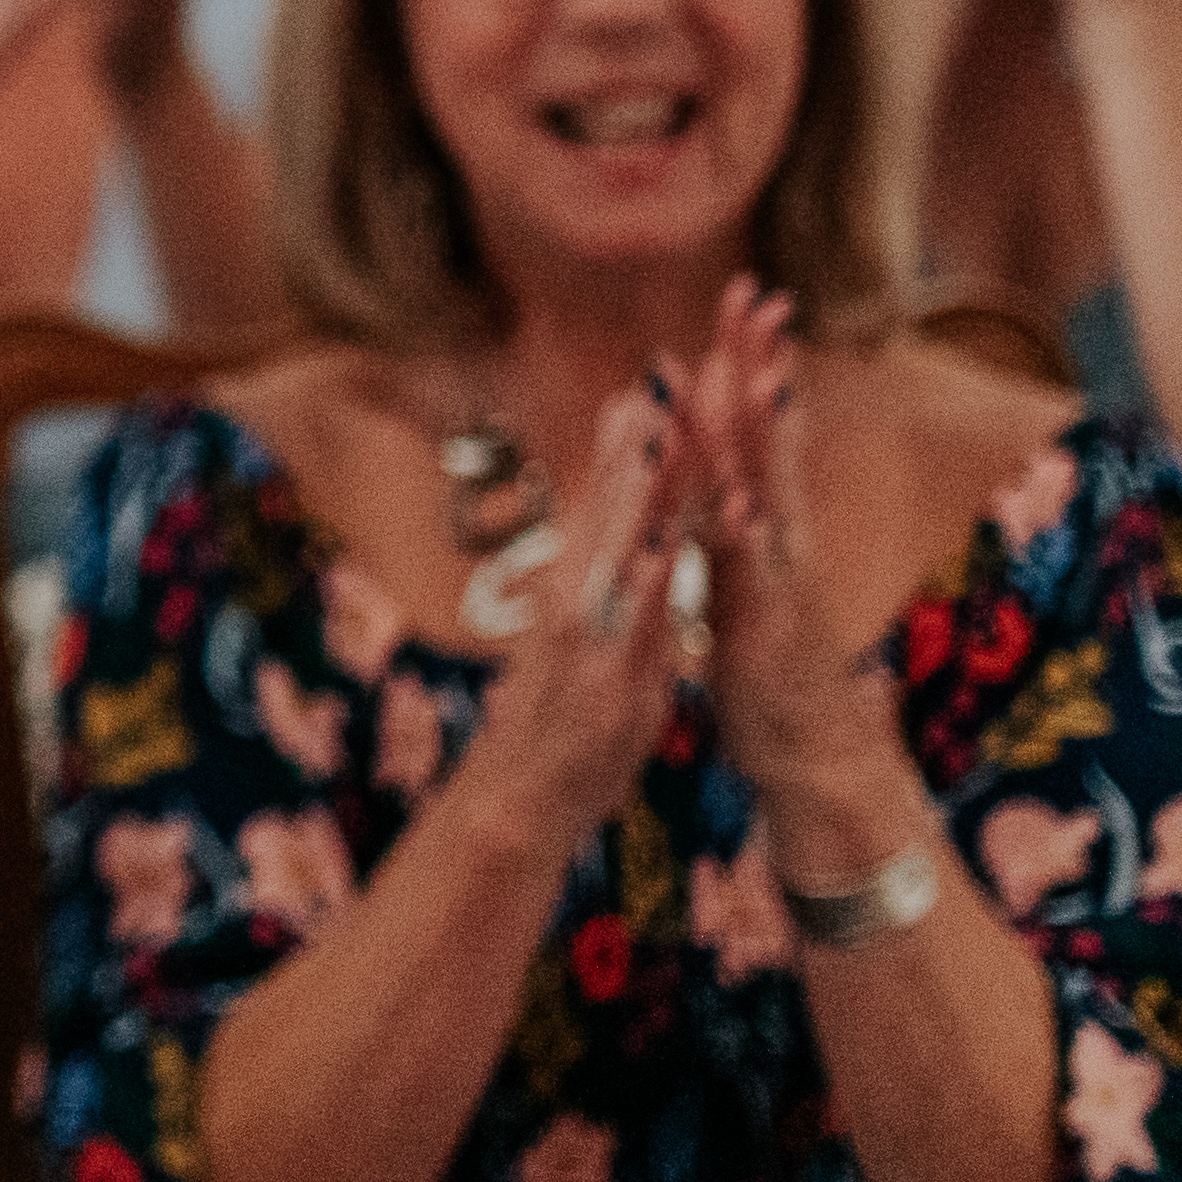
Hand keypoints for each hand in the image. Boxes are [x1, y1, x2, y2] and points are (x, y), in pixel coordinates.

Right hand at [459, 382, 689, 862]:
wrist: (521, 800)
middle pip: (608, 512)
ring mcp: (582, 637)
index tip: (648, 391)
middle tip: (650, 380)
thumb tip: (640, 554)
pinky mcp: (597, 677)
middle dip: (632, 447)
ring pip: (613, 550)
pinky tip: (660, 539)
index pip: (610, 510)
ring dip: (633, 488)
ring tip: (655, 434)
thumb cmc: (564, 727)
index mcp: (581, 593)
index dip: (631, 451)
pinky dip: (642, 576)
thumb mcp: (594, 650)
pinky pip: (623, 620)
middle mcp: (574, 601)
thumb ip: (619, 600)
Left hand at [667, 282, 912, 851]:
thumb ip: (733, 523)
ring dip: (757, 434)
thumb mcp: (742, 578)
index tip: (740, 295)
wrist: (810, 756)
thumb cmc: (771, 669)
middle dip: (757, 362)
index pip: (752, 425)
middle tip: (752, 293)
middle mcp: (778, 538)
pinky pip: (756, 576)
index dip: (745, 359)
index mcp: (761, 522)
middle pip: (767, 435)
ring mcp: (779, 579)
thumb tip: (726, 473)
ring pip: (765, 491)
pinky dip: (748, 538)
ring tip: (751, 372)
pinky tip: (740, 502)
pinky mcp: (768, 627)